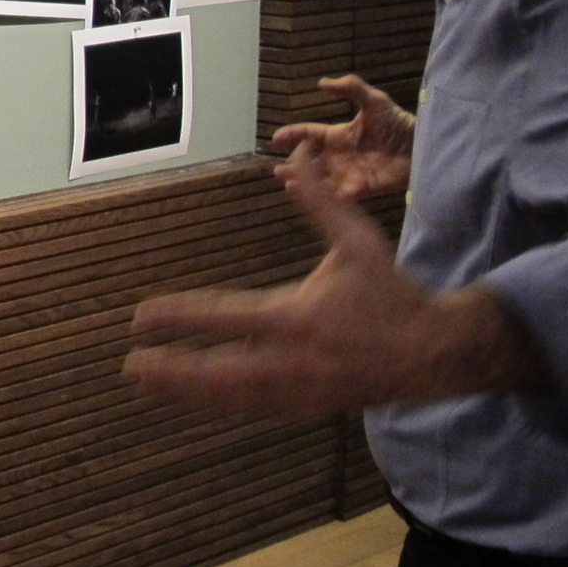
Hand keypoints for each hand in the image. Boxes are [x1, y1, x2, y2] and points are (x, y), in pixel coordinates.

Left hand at [122, 154, 541, 419]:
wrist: (436, 353)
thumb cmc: (392, 292)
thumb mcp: (358, 240)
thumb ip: (320, 200)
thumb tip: (301, 154)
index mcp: (297, 317)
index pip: (225, 318)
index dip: (179, 319)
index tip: (140, 319)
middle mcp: (292, 360)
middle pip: (220, 372)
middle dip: (174, 373)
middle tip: (131, 367)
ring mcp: (299, 391)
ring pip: (231, 398)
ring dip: (187, 396)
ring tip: (145, 388)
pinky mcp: (307, 408)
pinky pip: (254, 412)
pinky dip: (219, 409)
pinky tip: (190, 405)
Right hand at [269, 73, 413, 198]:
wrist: (423, 146)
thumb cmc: (399, 122)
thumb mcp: (375, 100)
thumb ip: (350, 88)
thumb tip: (321, 83)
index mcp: (339, 135)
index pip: (309, 134)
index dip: (292, 135)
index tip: (275, 139)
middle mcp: (340, 155)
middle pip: (310, 162)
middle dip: (293, 167)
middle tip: (277, 171)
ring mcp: (351, 173)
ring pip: (322, 180)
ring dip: (307, 185)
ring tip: (290, 186)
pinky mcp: (365, 187)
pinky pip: (346, 193)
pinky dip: (334, 195)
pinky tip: (324, 197)